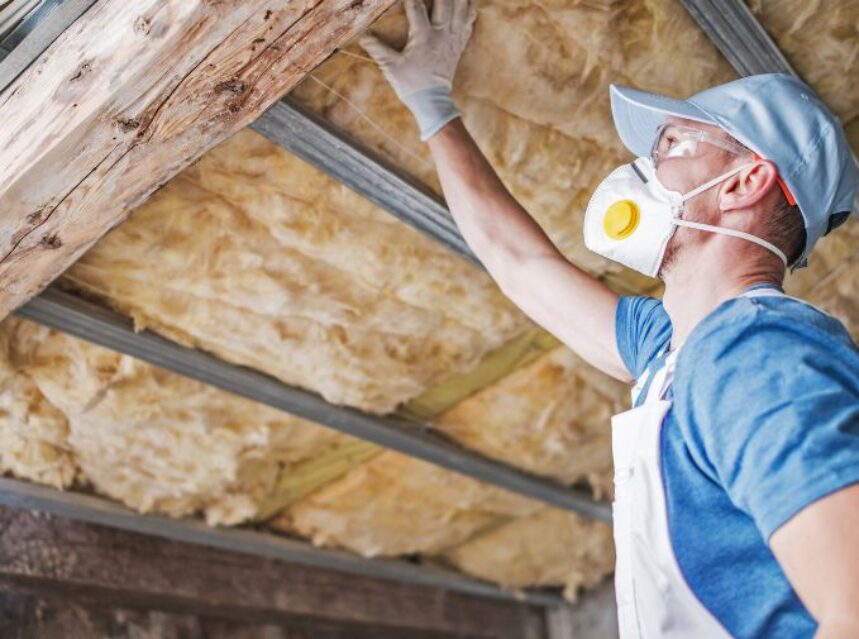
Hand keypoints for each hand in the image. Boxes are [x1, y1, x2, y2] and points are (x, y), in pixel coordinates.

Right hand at [360, 0, 475, 140]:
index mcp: (424, 37)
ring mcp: (453, 39)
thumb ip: (377, 49)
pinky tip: (465, 4)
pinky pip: (468, 23)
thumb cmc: (411, 84)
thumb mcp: (391, 67)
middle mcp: (441, 35)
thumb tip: (362, 36)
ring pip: (462, 10)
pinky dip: (468, 11)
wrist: (432, 101)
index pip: (416, 8)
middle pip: (445, 3)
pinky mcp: (459, 45)